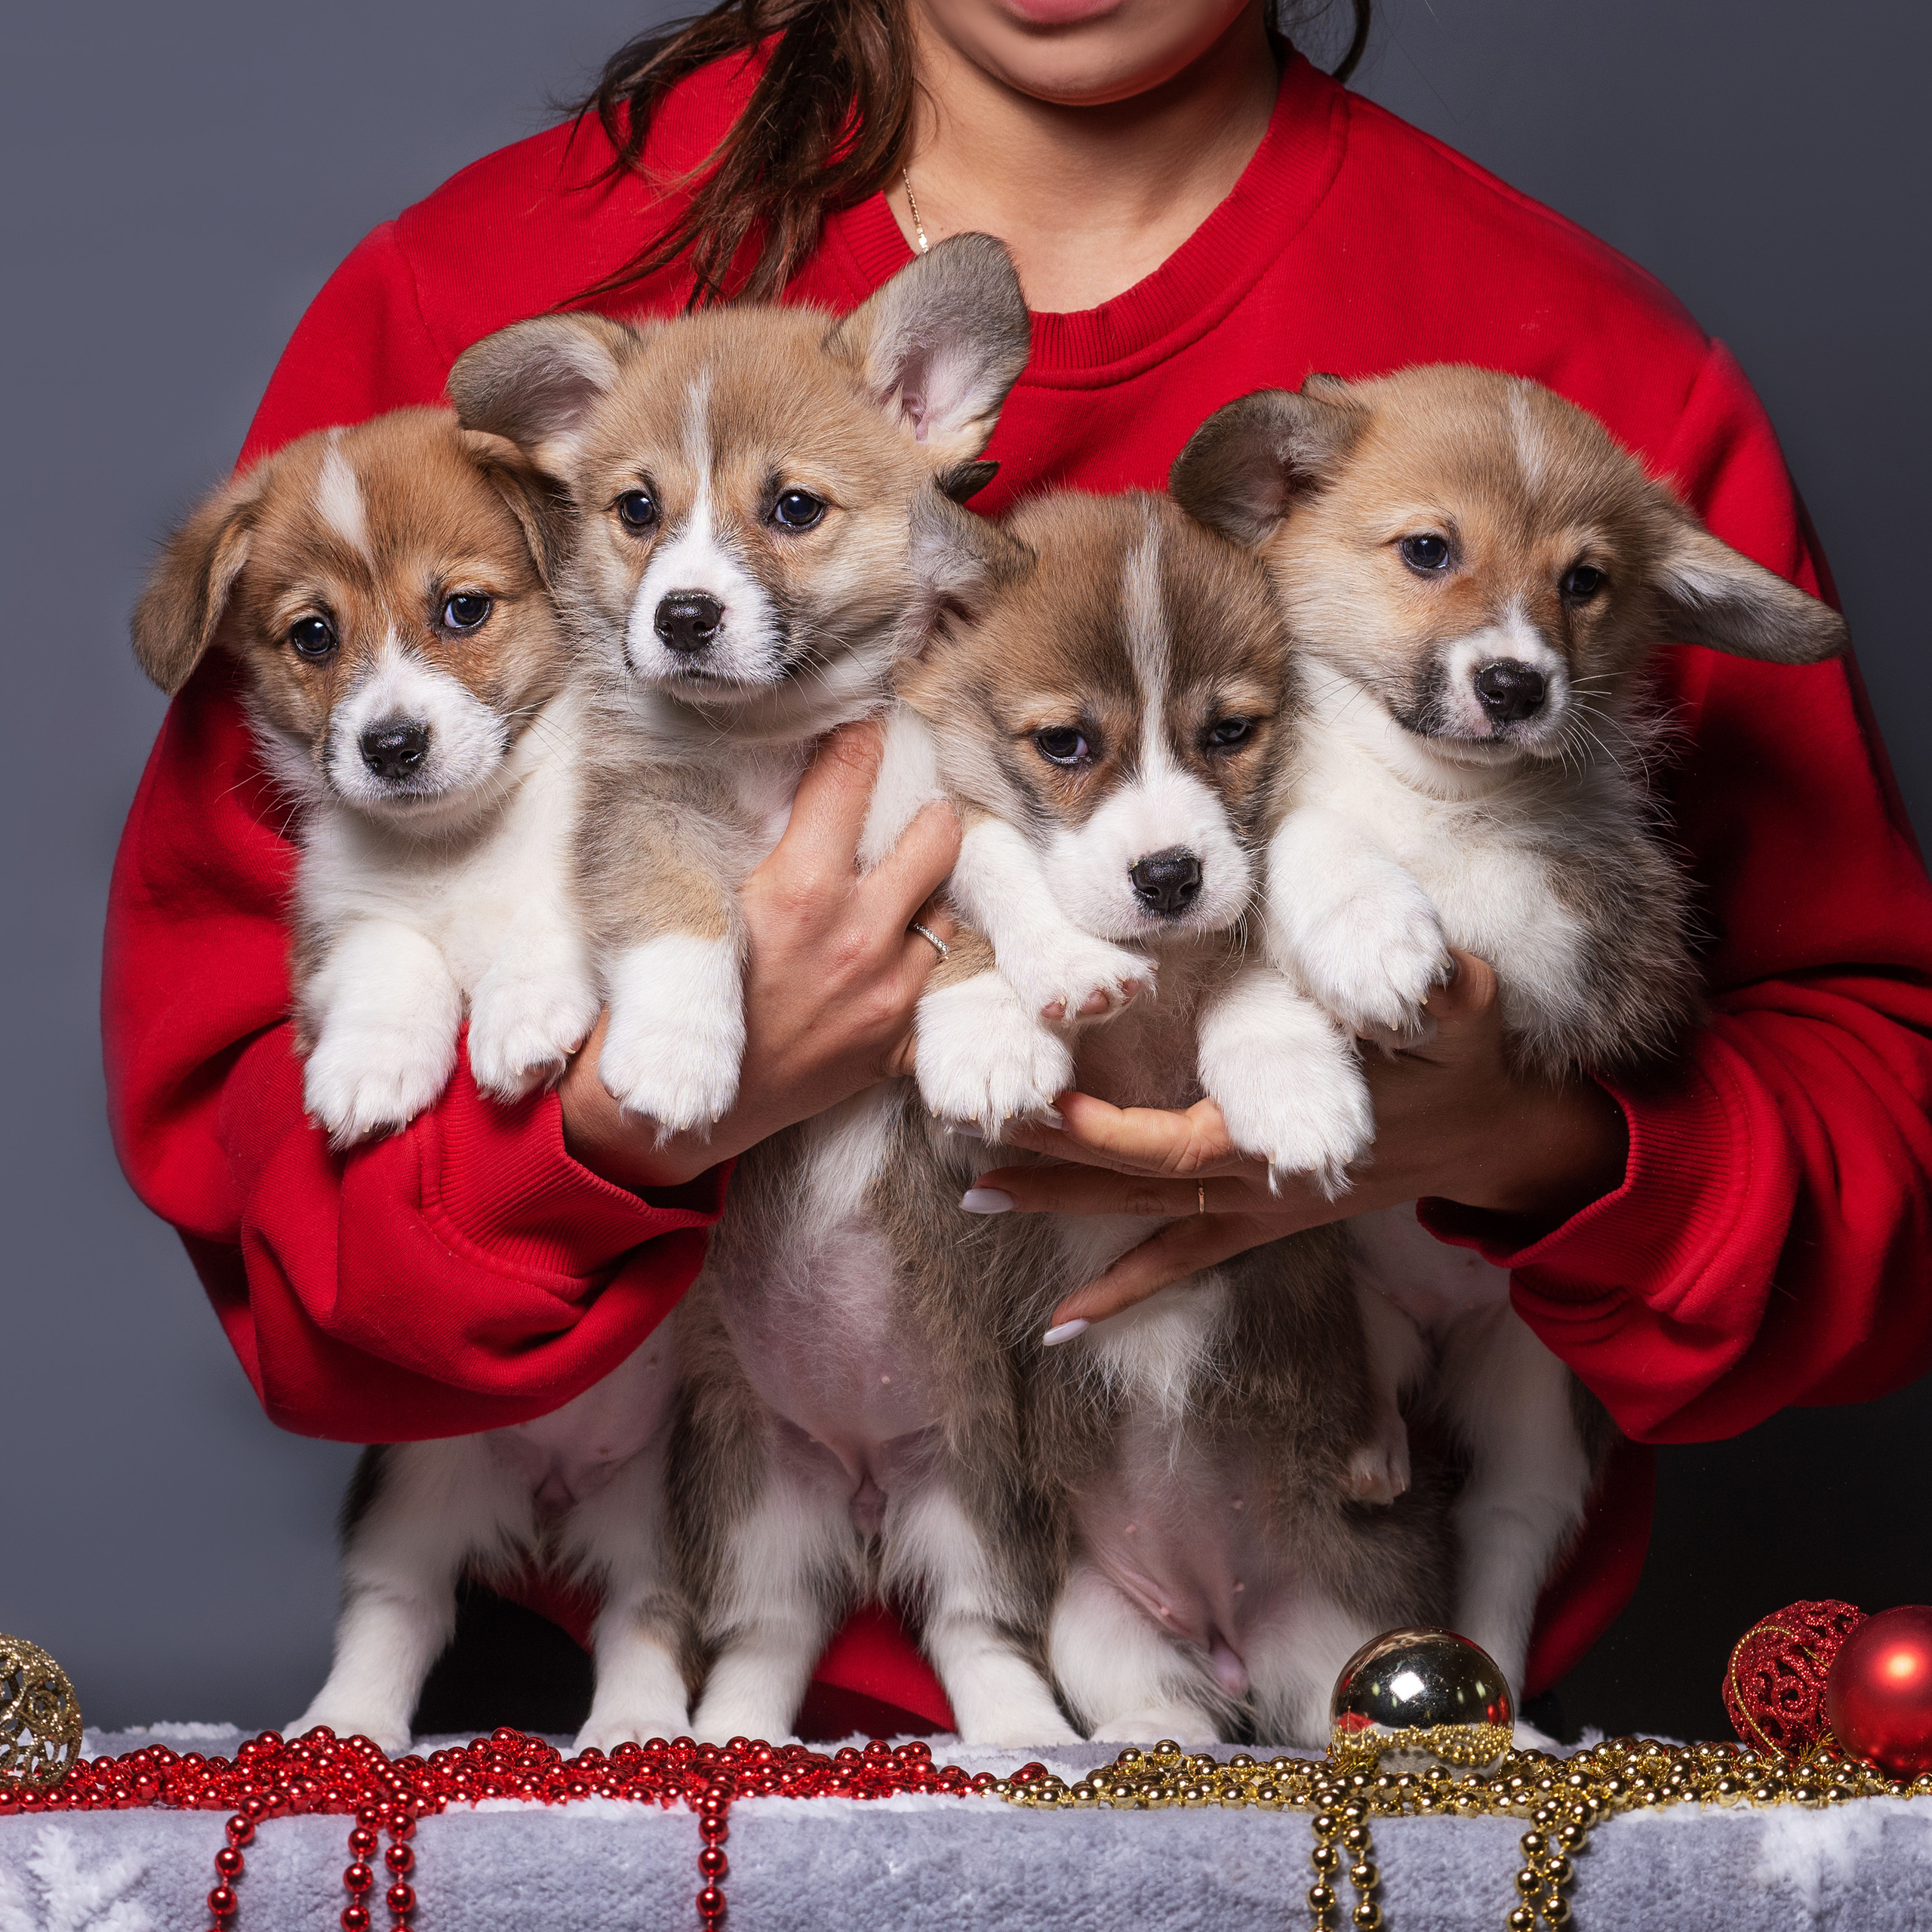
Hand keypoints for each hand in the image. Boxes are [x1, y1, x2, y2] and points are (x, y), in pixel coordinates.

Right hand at [559, 721, 958, 1189]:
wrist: (673, 1107)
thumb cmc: (676, 994)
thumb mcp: (702, 898)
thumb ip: (756, 838)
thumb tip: (794, 769)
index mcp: (802, 888)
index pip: (853, 773)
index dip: (864, 734)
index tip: (869, 721)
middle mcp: (858, 936)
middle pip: (939, 834)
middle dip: (924, 815)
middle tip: (903, 814)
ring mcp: (887, 995)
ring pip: (947, 910)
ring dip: (926, 897)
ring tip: (898, 893)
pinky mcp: (896, 1046)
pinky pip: (943, 989)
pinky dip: (926, 970)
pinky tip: (901, 960)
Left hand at [967, 952, 1628, 1326]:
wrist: (1494, 1133)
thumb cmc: (1469, 1058)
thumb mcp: (1467, 1011)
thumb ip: (1445, 991)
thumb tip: (1434, 973)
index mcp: (1280, 1131)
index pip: (1171, 1144)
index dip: (1102, 1136)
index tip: (1036, 1108)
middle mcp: (1254, 1179)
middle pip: (1132, 1181)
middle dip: (1051, 1168)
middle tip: (969, 1152)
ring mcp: (1255, 1206)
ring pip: (1142, 1217)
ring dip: (1062, 1208)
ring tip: (977, 1198)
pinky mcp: (1260, 1215)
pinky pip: (1181, 1260)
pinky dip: (1121, 1289)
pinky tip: (1061, 1325)